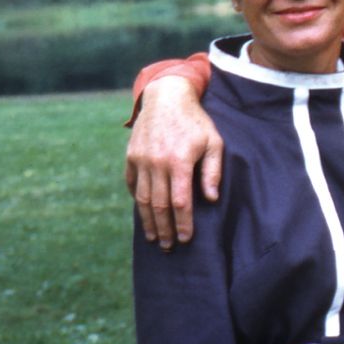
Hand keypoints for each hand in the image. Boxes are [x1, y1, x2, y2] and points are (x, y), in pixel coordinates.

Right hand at [125, 76, 223, 249]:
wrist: (166, 97)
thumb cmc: (195, 121)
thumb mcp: (213, 142)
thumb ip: (212, 171)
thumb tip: (212, 199)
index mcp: (179, 161)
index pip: (180, 202)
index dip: (182, 224)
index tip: (186, 239)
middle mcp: (156, 163)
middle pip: (159, 206)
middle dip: (164, 229)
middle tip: (168, 247)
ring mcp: (141, 160)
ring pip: (142, 199)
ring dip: (148, 221)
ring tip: (153, 237)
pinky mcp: (131, 156)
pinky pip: (131, 184)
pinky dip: (136, 200)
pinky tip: (143, 212)